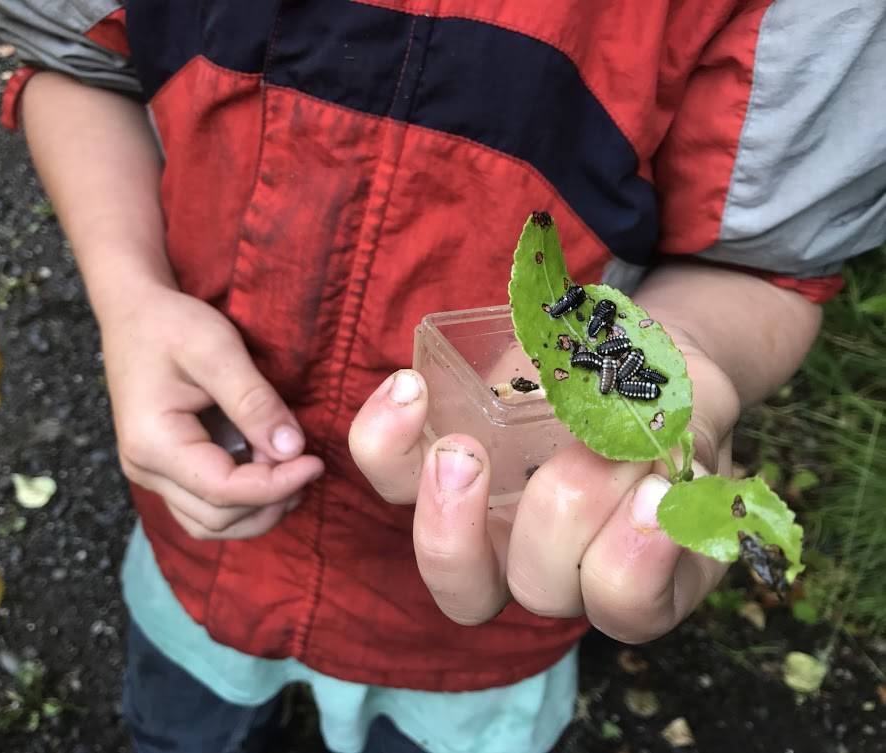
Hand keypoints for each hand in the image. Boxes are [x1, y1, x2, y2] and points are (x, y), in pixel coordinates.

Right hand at [100, 281, 323, 538]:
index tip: (315, 462)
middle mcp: (145, 469)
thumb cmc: (171, 324)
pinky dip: (241, 501)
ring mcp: (151, 474)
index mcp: (153, 443)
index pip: (222, 491)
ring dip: (257, 510)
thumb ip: (254, 401)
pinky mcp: (164, 470)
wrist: (134, 313)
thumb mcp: (217, 349)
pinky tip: (269, 470)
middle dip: (270, 501)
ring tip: (293, 473)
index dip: (275, 485)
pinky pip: (204, 506)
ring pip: (210, 523)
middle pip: (217, 518)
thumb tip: (292, 449)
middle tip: (307, 464)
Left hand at [349, 336, 740, 642]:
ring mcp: (483, 527)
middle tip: (588, 452)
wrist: (618, 357)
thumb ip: (684, 440)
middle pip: (537, 590)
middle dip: (564, 518)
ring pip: (451, 567)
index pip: (626, 607)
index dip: (636, 568)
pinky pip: (389, 473)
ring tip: (466, 452)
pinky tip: (410, 390)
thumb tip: (651, 468)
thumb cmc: (661, 401)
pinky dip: (387, 440)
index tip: (652, 497)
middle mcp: (548, 568)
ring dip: (454, 514)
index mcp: (630, 568)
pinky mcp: (430, 471)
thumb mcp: (693, 415)